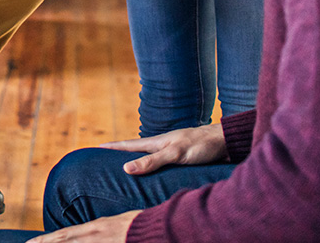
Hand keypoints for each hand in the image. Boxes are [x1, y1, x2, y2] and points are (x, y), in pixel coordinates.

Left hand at [25, 211, 138, 241]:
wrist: (157, 228)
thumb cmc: (139, 225)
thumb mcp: (113, 224)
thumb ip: (99, 230)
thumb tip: (91, 233)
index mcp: (94, 228)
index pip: (63, 235)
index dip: (45, 239)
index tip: (31, 242)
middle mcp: (93, 236)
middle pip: (62, 242)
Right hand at [99, 123, 226, 174]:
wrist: (225, 142)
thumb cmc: (200, 145)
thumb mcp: (174, 154)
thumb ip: (152, 161)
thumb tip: (125, 168)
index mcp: (155, 143)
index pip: (127, 145)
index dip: (110, 147)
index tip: (94, 147)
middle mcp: (160, 147)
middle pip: (134, 152)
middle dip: (118, 155)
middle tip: (102, 160)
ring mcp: (170, 153)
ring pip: (147, 159)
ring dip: (135, 163)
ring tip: (122, 170)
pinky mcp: (181, 161)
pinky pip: (159, 167)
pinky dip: (150, 170)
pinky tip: (152, 176)